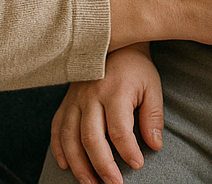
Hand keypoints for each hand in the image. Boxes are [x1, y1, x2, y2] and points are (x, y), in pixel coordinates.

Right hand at [51, 44, 162, 183]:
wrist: (114, 42)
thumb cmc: (135, 68)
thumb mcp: (152, 87)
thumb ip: (153, 116)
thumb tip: (154, 145)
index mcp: (115, 91)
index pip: (119, 131)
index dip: (128, 152)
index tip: (138, 164)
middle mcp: (91, 95)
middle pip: (91, 138)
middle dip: (102, 166)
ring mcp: (75, 98)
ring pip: (70, 137)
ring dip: (78, 165)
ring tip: (90, 183)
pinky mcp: (66, 100)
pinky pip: (56, 127)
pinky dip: (58, 148)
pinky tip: (65, 165)